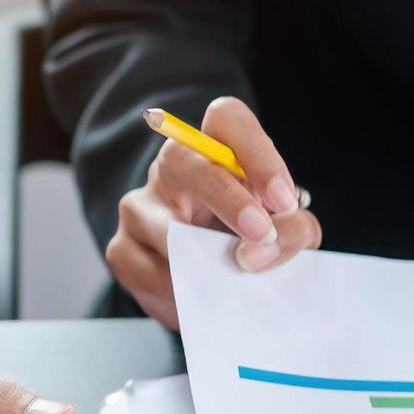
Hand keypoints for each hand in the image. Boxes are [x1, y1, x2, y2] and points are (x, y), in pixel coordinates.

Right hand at [108, 97, 320, 328]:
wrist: (212, 287)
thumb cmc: (250, 242)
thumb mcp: (285, 231)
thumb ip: (292, 230)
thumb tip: (262, 249)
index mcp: (215, 148)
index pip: (225, 118)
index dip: (256, 151)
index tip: (282, 200)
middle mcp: (173, 166)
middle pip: (183, 158)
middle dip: (226, 197)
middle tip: (259, 234)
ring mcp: (140, 205)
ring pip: (161, 223)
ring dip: (201, 254)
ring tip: (230, 278)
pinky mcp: (121, 248)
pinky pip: (147, 268)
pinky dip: (179, 288)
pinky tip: (199, 295)